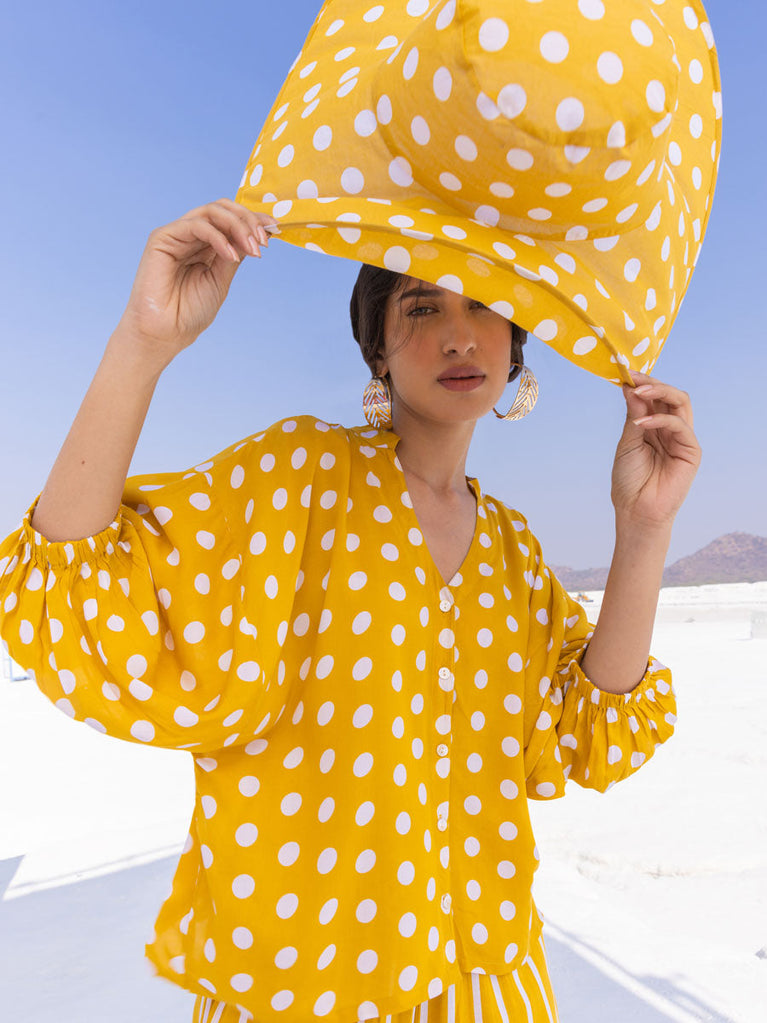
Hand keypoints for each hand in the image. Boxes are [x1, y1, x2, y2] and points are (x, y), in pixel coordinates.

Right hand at [115, 199, 276, 365]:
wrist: (166, 332)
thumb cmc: (189, 312)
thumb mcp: (221, 280)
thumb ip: (235, 254)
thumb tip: (257, 234)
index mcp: (206, 246)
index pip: (230, 220)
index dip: (253, 219)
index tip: (275, 228)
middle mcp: (191, 236)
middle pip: (222, 209)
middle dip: (248, 220)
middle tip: (263, 240)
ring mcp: (177, 234)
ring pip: (211, 212)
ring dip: (238, 226)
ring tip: (253, 248)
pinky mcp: (162, 238)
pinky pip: (196, 225)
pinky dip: (218, 237)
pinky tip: (230, 255)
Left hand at [611, 370, 701, 530]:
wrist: (636, 511)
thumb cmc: (629, 480)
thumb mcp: (627, 443)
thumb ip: (633, 416)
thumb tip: (630, 387)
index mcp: (653, 426)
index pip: (654, 397)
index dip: (642, 382)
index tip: (623, 372)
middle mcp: (669, 428)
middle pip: (670, 394)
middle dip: (652, 382)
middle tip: (632, 376)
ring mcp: (682, 438)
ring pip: (681, 402)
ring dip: (659, 392)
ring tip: (638, 391)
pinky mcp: (691, 450)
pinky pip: (680, 426)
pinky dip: (661, 420)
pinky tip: (641, 424)